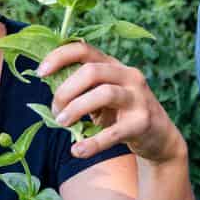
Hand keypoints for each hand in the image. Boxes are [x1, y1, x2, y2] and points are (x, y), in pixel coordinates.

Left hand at [37, 41, 184, 164]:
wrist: (159, 138)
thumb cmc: (122, 114)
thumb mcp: (102, 95)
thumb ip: (81, 87)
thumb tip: (47, 84)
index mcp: (113, 65)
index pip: (84, 49)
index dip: (59, 57)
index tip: (40, 73)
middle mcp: (128, 75)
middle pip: (92, 71)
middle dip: (66, 91)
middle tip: (55, 111)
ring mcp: (138, 97)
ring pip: (104, 94)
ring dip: (76, 109)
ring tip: (62, 124)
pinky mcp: (143, 122)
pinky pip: (114, 132)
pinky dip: (92, 143)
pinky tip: (77, 151)